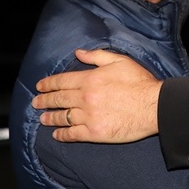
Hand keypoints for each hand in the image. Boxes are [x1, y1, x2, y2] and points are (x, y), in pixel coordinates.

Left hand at [32, 48, 162, 142]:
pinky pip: (72, 134)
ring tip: (43, 118)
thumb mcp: (119, 61)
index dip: (49, 84)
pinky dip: (62, 135)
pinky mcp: (94, 133)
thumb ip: (96, 56)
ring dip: (50, 118)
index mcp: (89, 79)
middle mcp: (85, 98)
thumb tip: (78, 53)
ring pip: (62, 118)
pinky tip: (57, 135)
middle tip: (36, 102)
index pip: (62, 81)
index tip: (40, 86)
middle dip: (44, 100)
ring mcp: (88, 117)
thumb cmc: (139, 82)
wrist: (153, 105)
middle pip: (58, 100)